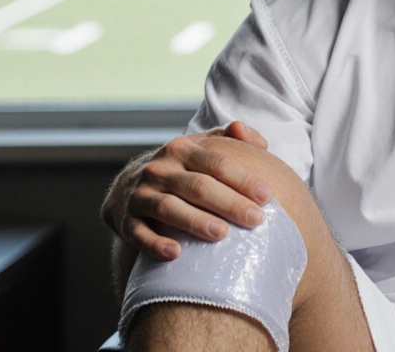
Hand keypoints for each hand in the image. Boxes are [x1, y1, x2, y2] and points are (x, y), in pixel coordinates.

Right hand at [104, 120, 273, 260]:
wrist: (128, 188)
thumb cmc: (181, 169)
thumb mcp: (201, 148)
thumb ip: (231, 140)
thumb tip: (260, 142)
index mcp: (182, 149)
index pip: (217, 163)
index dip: (243, 179)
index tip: (267, 196)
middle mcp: (160, 169)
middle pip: (198, 186)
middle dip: (229, 203)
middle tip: (256, 219)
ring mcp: (141, 195)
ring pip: (169, 208)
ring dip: (196, 221)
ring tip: (222, 234)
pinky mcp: (127, 221)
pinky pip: (139, 234)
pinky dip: (155, 244)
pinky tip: (175, 253)